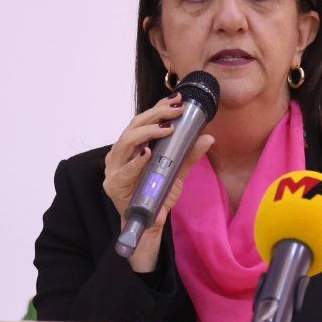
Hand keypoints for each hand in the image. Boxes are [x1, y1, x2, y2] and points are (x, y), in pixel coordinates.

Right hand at [103, 92, 214, 269]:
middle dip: (155, 114)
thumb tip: (208, 137)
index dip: (158, 107)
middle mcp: (120, 153)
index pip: (143, 120)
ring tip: (167, 128)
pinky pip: (125, 170)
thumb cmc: (158, 195)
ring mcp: (114, 168)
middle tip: (176, 110)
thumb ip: (188, 155)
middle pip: (134, 125)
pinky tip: (147, 154)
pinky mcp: (114, 184)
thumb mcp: (176, 172)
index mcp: (132, 146)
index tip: (177, 98)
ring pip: (126, 141)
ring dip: (147, 132)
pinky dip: (136, 162)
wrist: (150, 223)